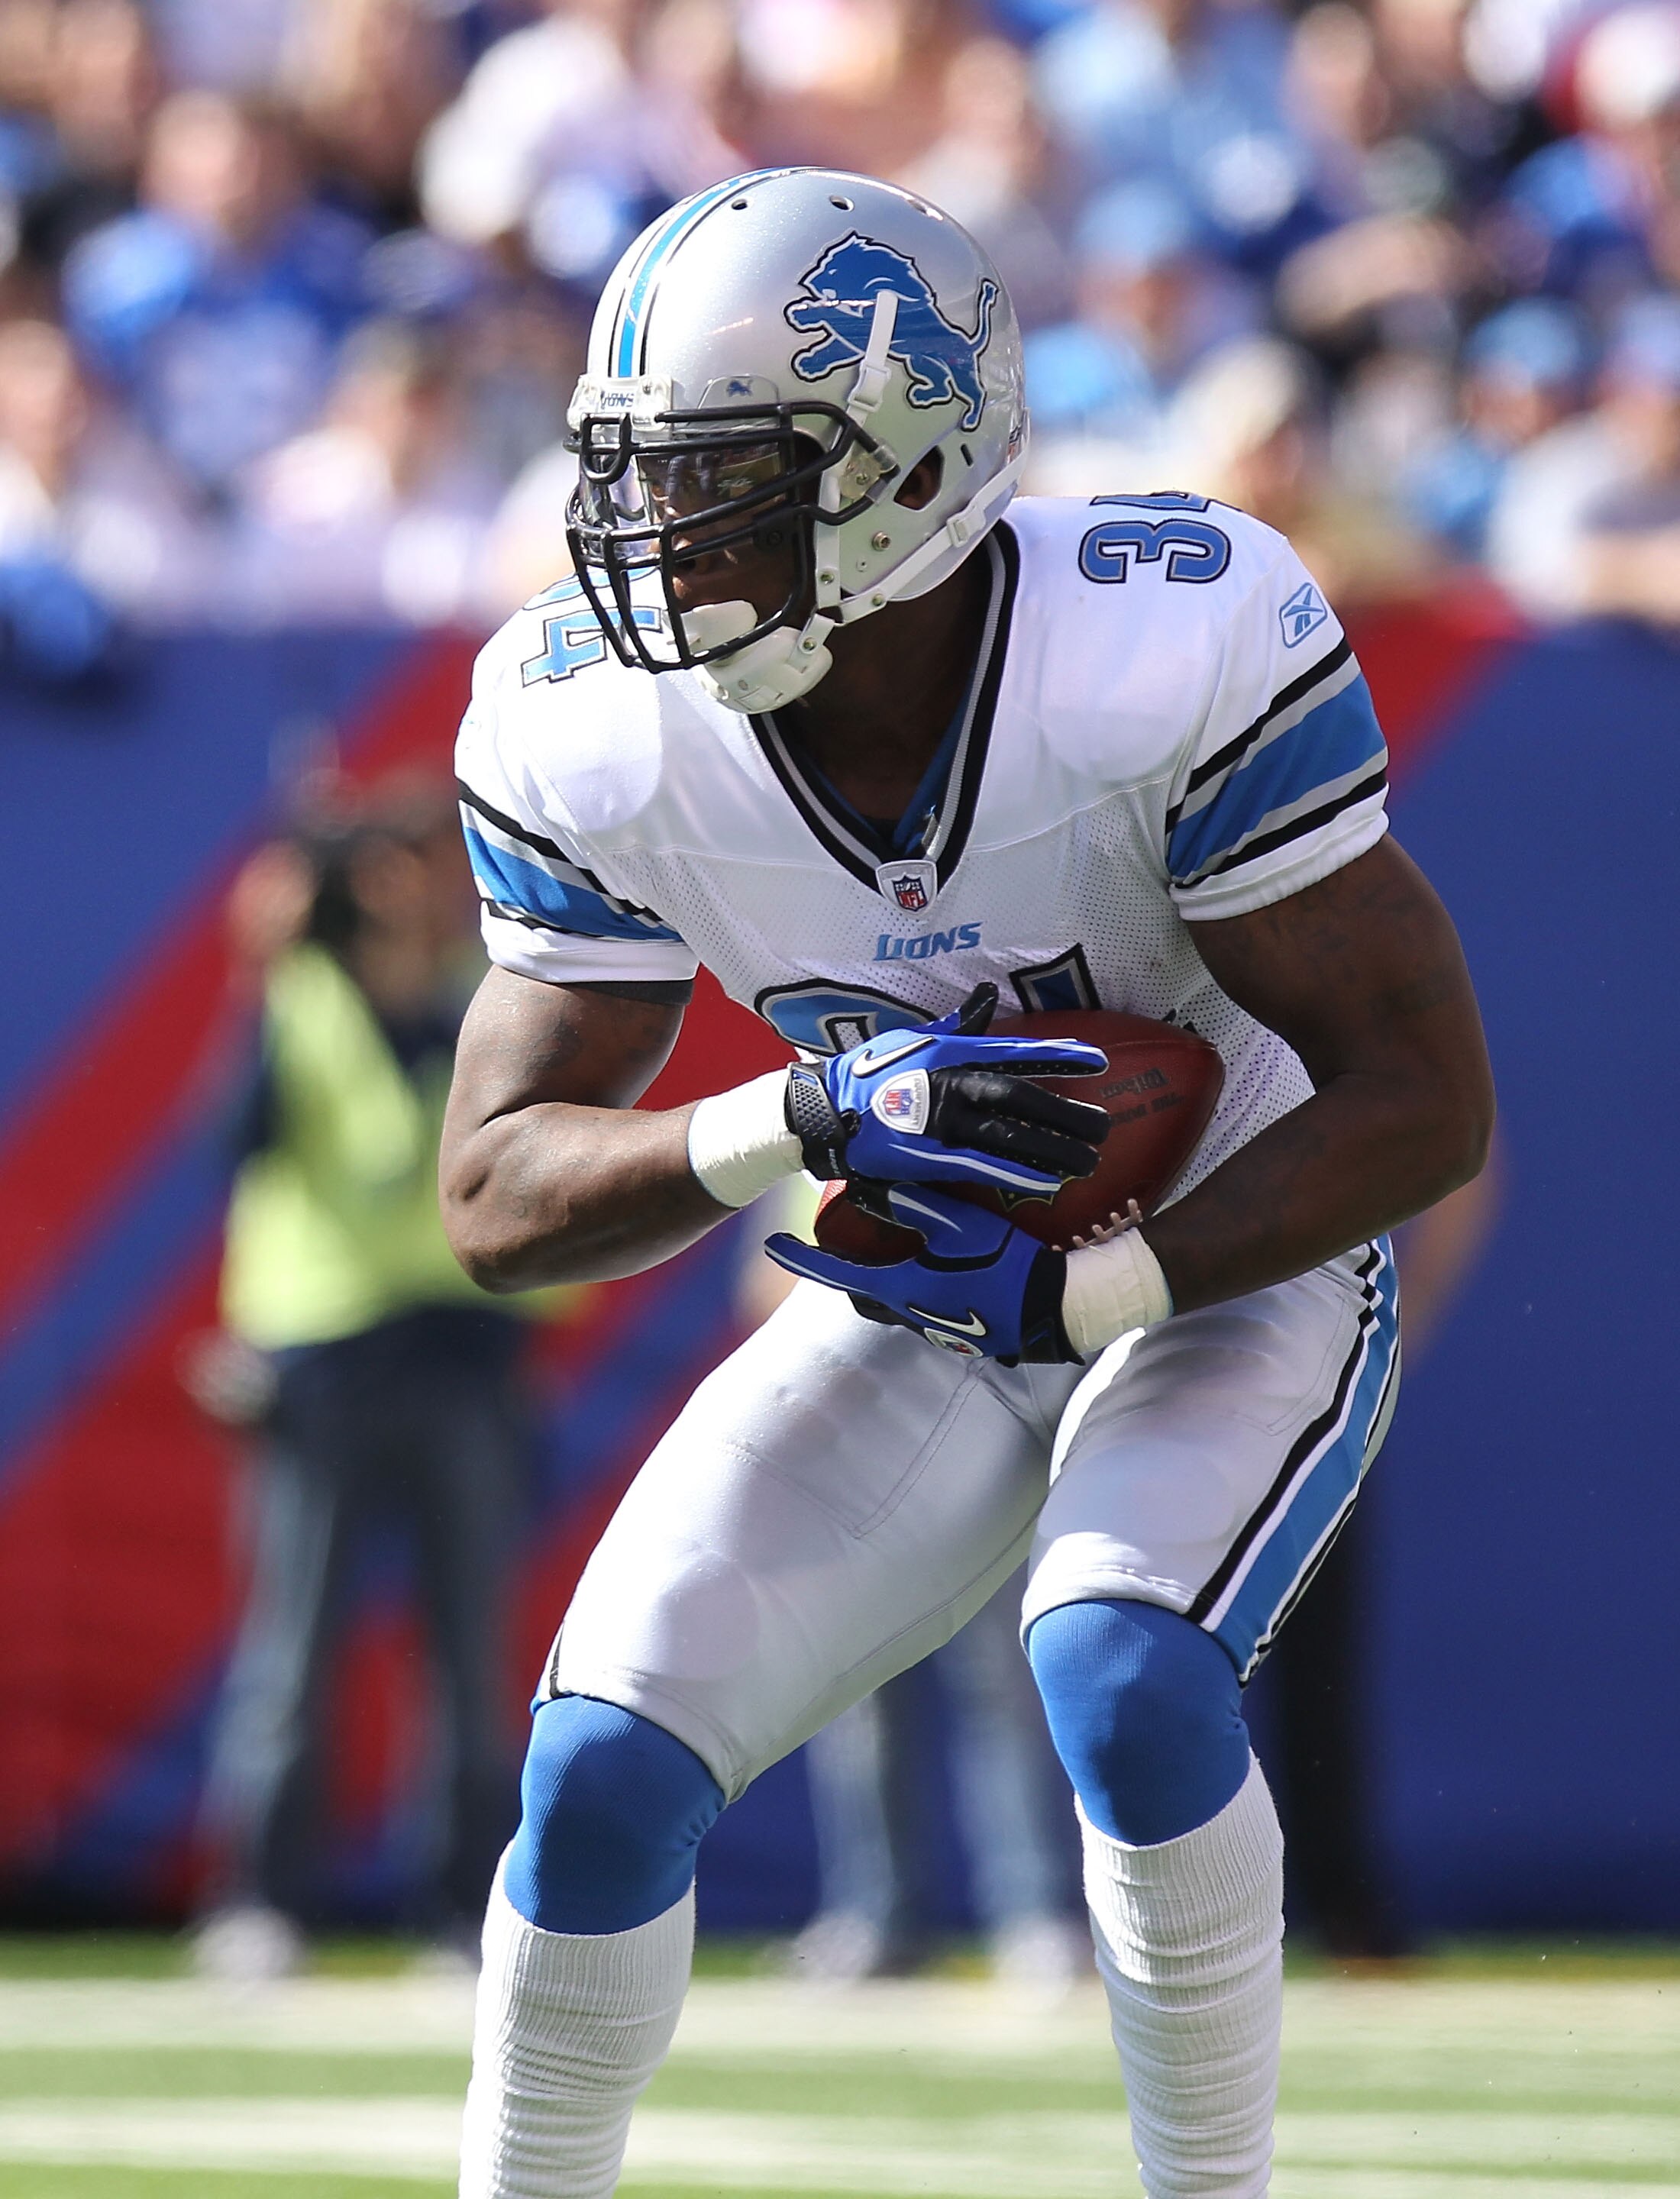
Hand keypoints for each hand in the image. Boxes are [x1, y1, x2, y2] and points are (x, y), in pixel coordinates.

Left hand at [765, 1183, 1077, 1364]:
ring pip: (895, 1304)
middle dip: (848, 1273)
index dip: (802, 1259)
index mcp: (901, 1287)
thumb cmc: (1009, 1264)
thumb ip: (914, 1205)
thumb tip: (871, 1187)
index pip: (836, 1272)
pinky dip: (924, 1288)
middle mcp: (911, 1313)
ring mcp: (938, 1328)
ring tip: (898, 1253)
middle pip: (863, 1295)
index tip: (774, 1244)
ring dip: (888, 1281)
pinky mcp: (964, 1334)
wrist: (1060, 1309)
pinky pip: (929, 1309)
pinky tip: (945, 1270)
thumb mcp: (961, 1226)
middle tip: (845, 1247)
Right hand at [783, 982, 1108, 1195]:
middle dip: (1064, 1111)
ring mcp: (939, 1120)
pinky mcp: (926, 1155)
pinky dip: (1014, 1173)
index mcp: (951, 1052)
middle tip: (1104, 1125)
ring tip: (1089, 1159)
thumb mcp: (914, 1038)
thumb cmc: (868, 1072)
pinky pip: (980, 1165)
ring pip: (1008, 1134)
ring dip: (1051, 1147)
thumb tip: (987, 993)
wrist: (823, 1109)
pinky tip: (1046, 1182)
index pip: (1015, 1052)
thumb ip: (958, 1023)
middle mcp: (950, 1082)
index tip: (1097, 1061)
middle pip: (1020, 1097)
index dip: (1058, 1057)